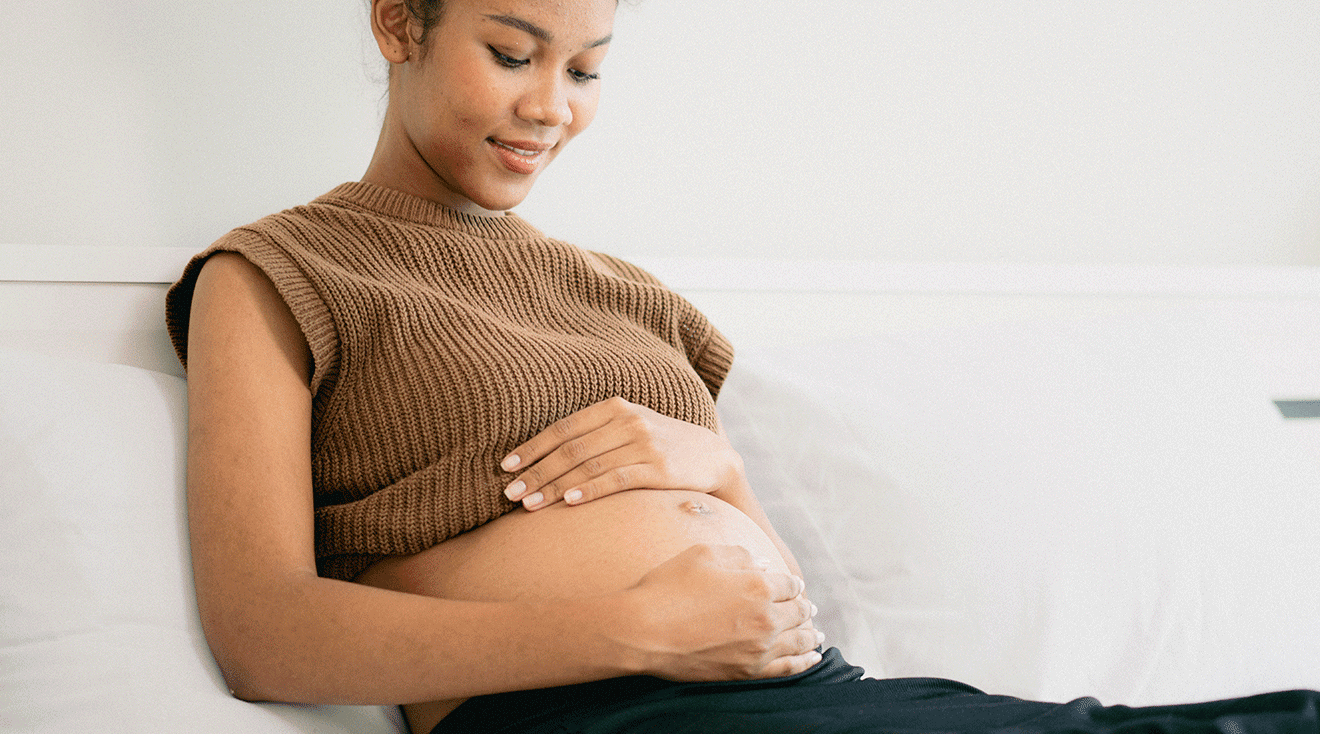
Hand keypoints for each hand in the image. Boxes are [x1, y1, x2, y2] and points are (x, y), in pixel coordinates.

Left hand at [501, 397, 743, 509]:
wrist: (714, 457)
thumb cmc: (661, 445)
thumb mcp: (630, 427)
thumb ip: (595, 434)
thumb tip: (545, 456)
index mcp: (615, 407)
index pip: (563, 428)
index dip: (533, 448)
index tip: (507, 467)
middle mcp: (628, 421)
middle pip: (571, 449)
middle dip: (537, 472)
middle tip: (510, 493)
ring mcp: (644, 444)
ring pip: (588, 466)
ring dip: (555, 487)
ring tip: (530, 504)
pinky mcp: (658, 469)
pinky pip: (616, 479)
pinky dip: (590, 490)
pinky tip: (569, 502)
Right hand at [610, 544, 822, 680]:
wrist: (643, 632)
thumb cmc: (668, 587)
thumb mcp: (703, 555)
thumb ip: (739, 556)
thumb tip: (763, 564)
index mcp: (758, 586)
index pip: (789, 585)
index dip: (791, 584)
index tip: (791, 586)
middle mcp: (765, 618)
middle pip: (797, 613)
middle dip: (804, 609)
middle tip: (809, 609)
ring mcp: (758, 649)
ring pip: (798, 641)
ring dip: (811, 635)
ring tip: (817, 634)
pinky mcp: (747, 672)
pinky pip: (787, 669)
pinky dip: (804, 663)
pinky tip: (813, 658)